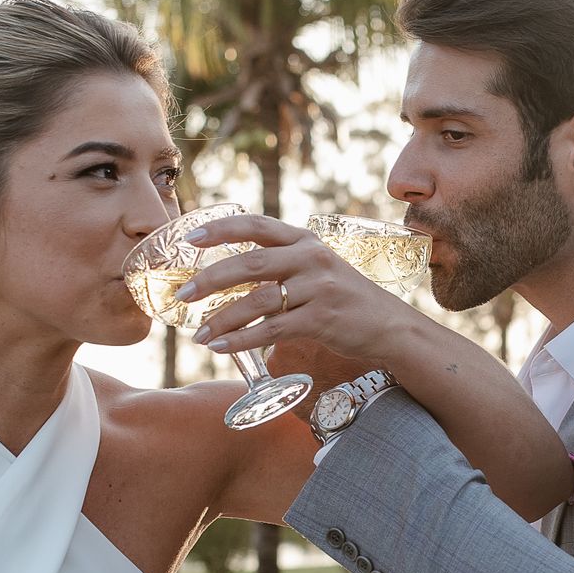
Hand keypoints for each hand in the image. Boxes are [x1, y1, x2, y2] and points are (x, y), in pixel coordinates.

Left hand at [178, 214, 418, 376]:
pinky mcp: (322, 319)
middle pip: (250, 262)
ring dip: (223, 319)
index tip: (190, 239)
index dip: (221, 229)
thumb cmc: (345, 300)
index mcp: (305, 240)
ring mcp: (319, 288)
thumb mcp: (317, 270)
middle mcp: (311, 258)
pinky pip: (272, 329)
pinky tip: (223, 348)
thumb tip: (230, 274)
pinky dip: (243, 340)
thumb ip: (282, 266)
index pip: (257, 224)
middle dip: (210, 279)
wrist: (390, 326)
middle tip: (183, 294)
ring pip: (258, 300)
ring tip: (200, 335)